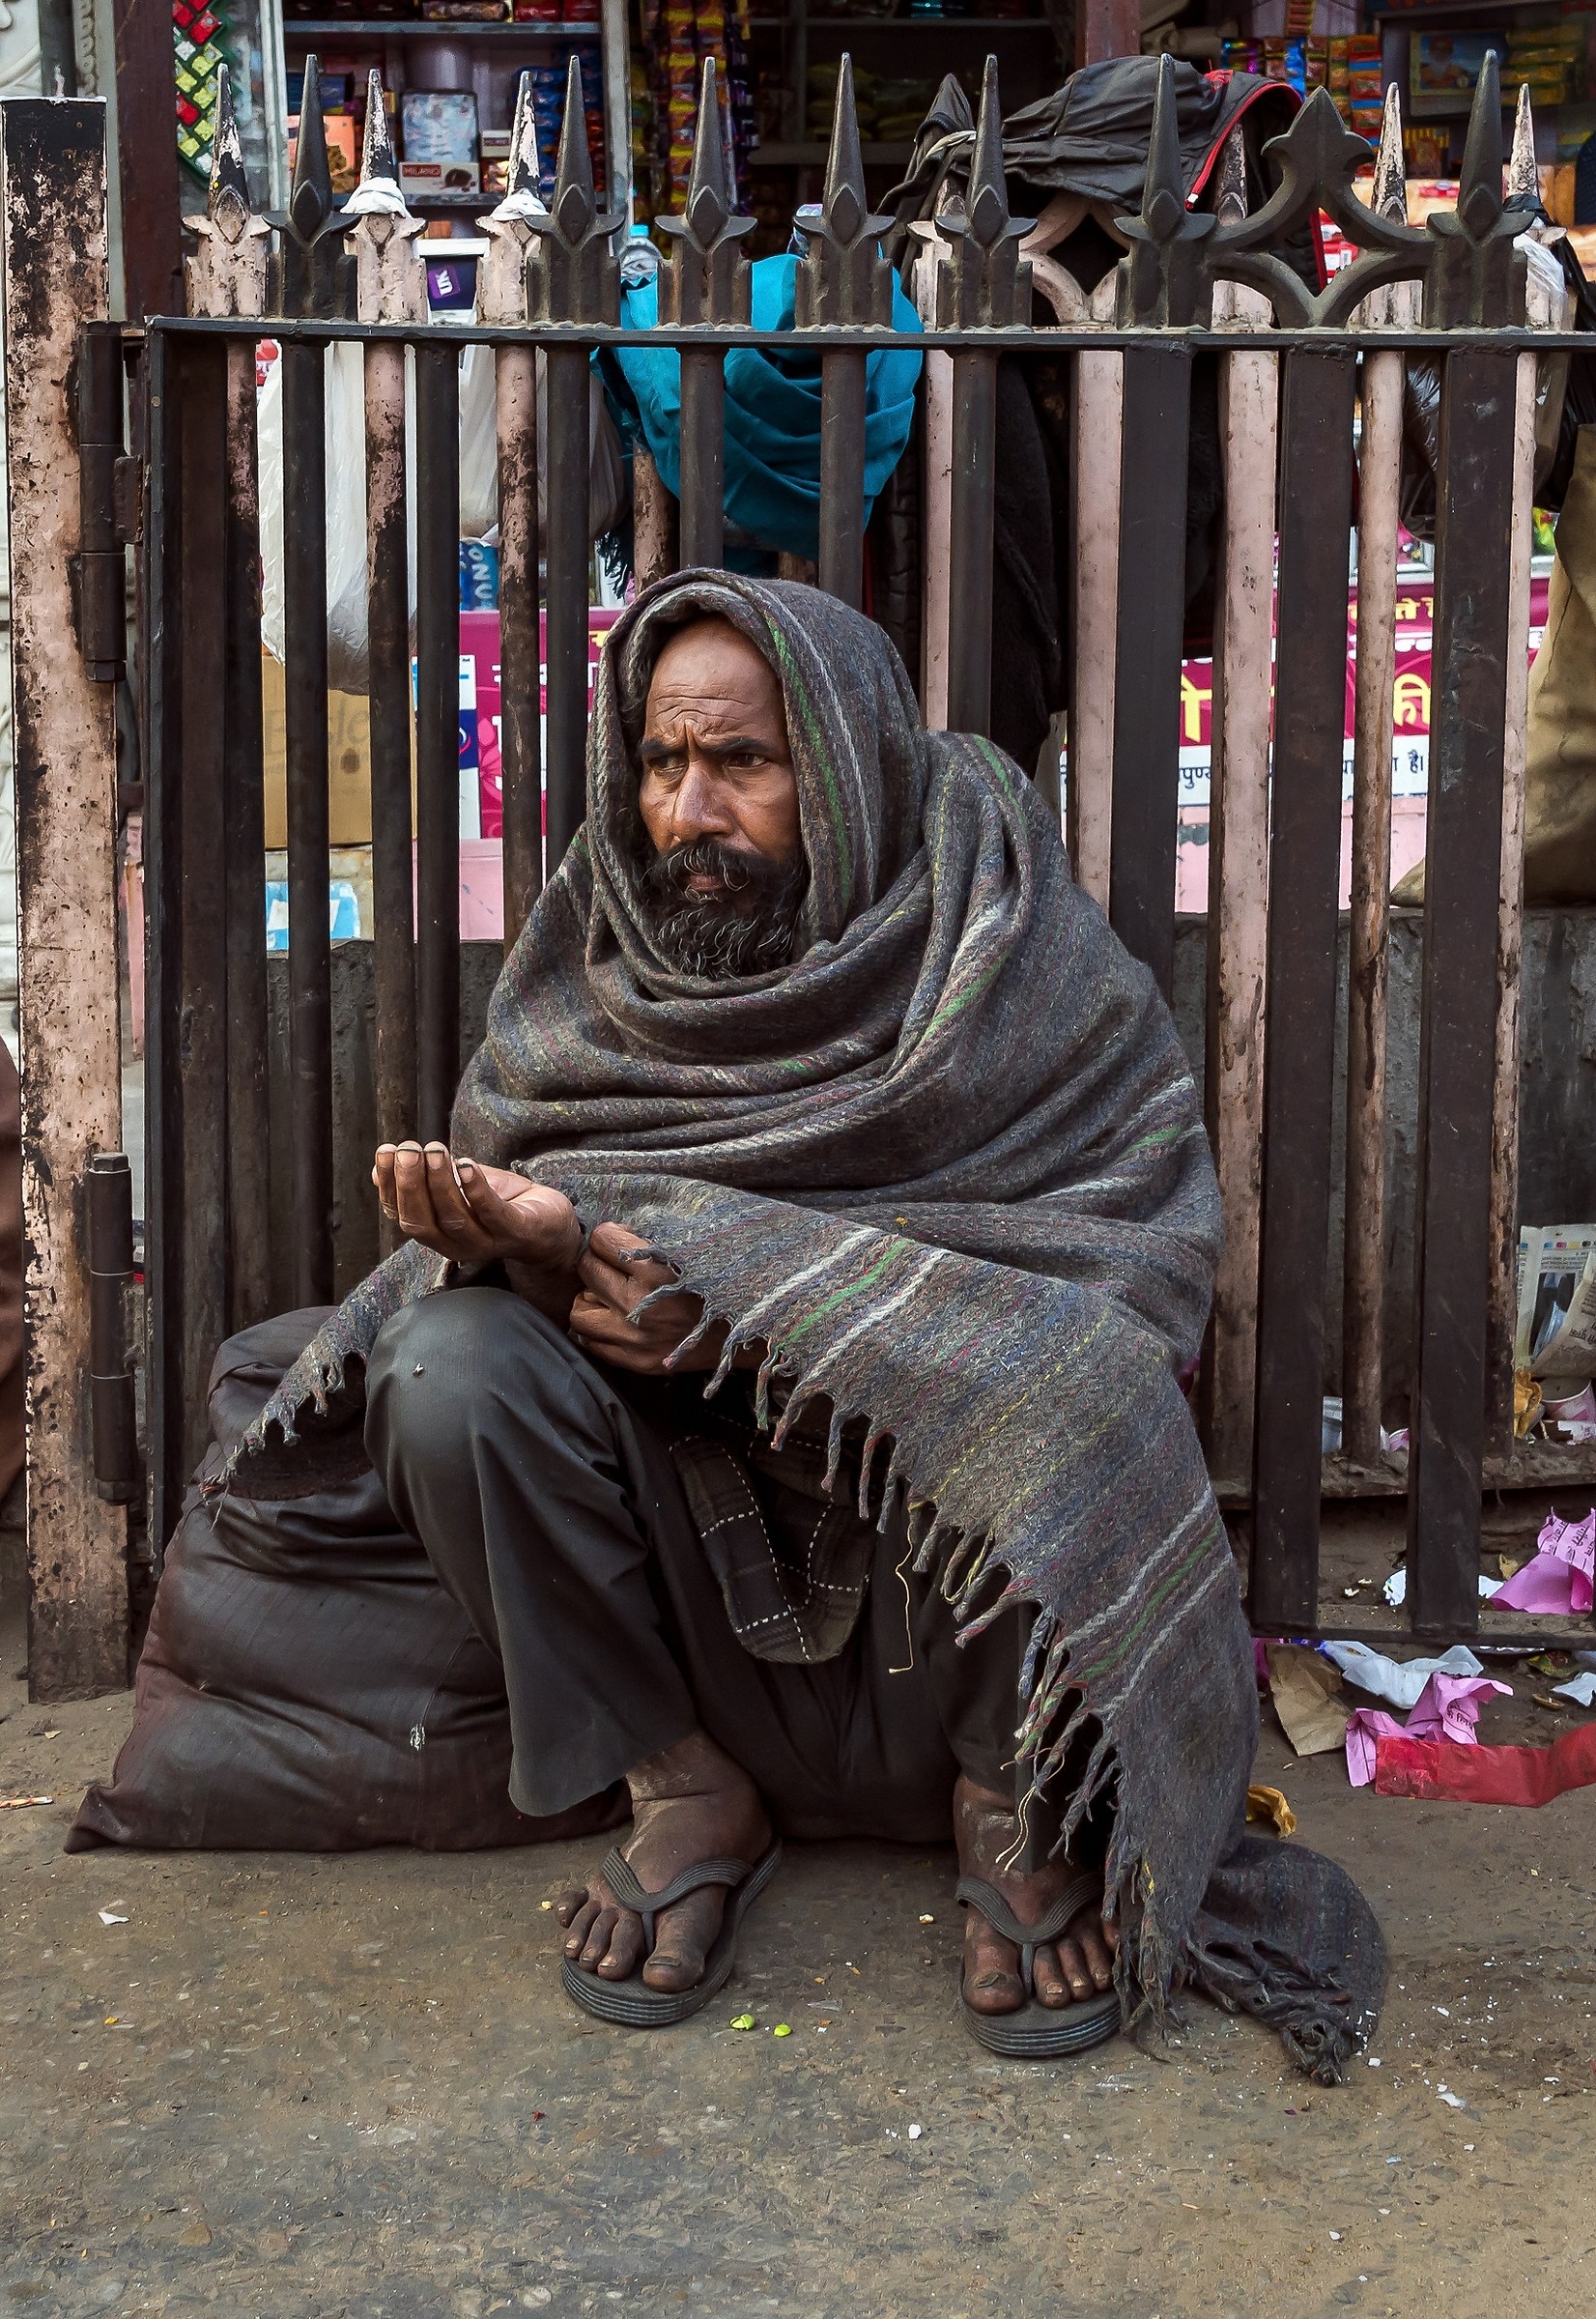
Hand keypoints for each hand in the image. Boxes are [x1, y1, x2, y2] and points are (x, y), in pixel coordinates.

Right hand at [372, 1142, 580, 1278]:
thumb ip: (424, 1179)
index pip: (402, 1215)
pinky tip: (467, 1165)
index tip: (385, 1152)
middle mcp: (456, 1244)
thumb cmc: (502, 1203)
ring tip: (436, 1151)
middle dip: (410, 1184)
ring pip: (454, 1218)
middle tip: (408, 1150)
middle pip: (421, 1222)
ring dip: (440, 1183)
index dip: (390, 1186)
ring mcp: (487, 1242)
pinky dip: (477, 1190)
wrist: (552, 1225)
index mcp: (438, 1233)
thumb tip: (379, 1167)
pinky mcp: (516, 1233)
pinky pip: (492, 1214)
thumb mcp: (458, 1187)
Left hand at [567, 1221, 720, 1376]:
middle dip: (598, 1263)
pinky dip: (598, 1328)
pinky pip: (590, 1342)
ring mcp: (636, 1339)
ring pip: (579, 1310)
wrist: (740, 1332)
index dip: (609, 1236)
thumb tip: (607, 1233)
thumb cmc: (713, 1283)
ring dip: (591, 1300)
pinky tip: (615, 1321)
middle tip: (613, 1268)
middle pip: (587, 1270)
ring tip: (610, 1297)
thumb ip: (647, 1239)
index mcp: (658, 1272)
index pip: (601, 1240)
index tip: (620, 1241)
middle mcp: (642, 1306)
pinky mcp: (636, 1362)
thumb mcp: (688, 1250)